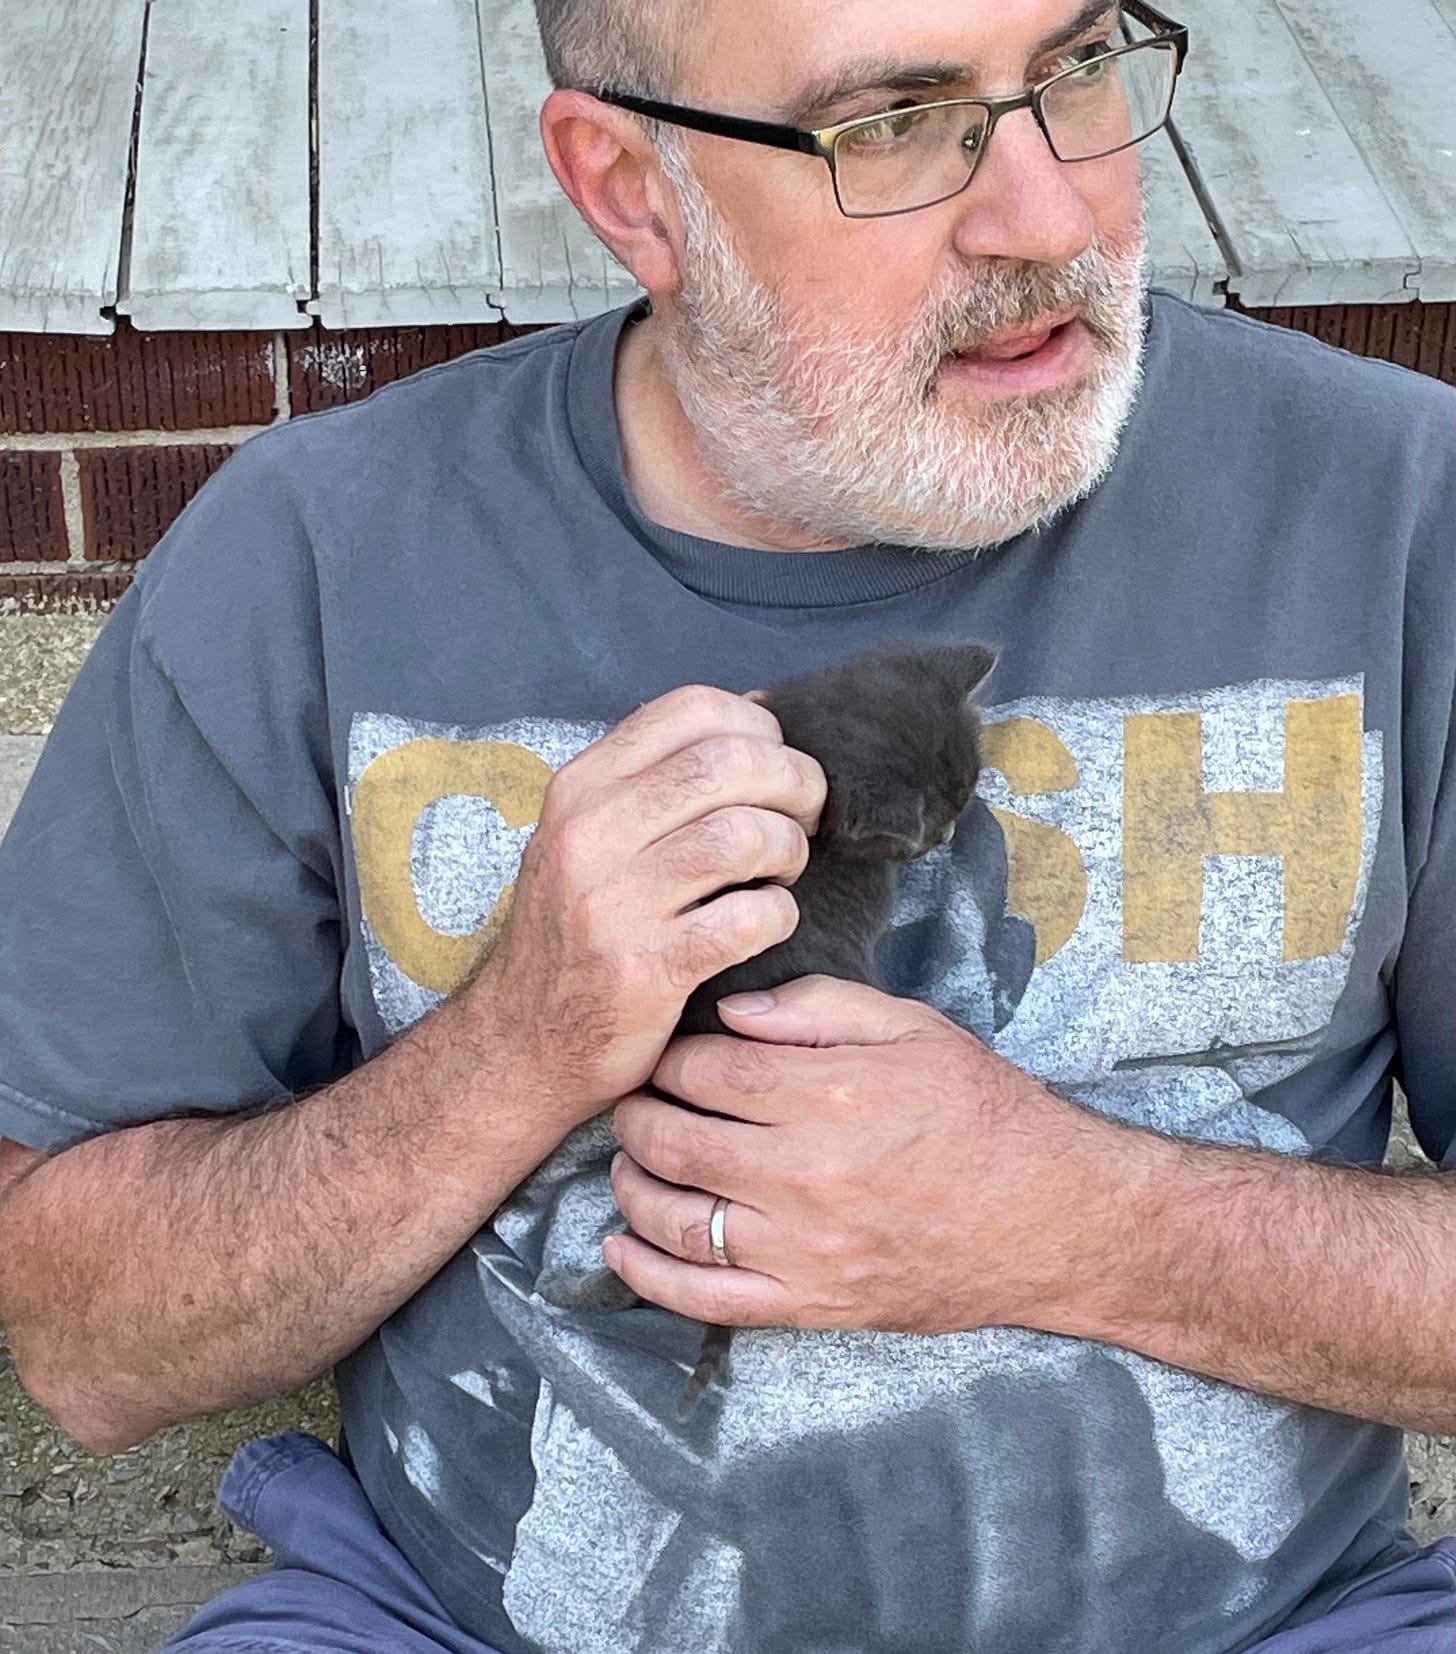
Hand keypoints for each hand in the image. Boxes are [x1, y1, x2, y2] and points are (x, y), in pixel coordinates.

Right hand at [474, 685, 826, 1123]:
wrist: (522, 1039)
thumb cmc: (577, 929)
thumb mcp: (589, 834)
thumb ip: (658, 776)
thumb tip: (760, 710)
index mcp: (582, 785)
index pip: (694, 707)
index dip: (761, 728)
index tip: (776, 765)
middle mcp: (590, 832)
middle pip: (732, 763)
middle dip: (796, 785)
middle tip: (805, 819)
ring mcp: (615, 902)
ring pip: (747, 836)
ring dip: (789, 852)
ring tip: (781, 874)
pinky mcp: (647, 968)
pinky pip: (751, 918)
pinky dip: (779, 917)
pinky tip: (766, 924)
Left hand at [605, 975, 1109, 1335]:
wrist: (1051, 1218)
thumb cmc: (984, 1112)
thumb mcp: (914, 1028)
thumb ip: (816, 1008)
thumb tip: (729, 1011)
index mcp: (831, 1096)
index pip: (704, 1071)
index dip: (670, 1059)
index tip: (667, 1056)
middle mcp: (807, 1175)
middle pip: (675, 1142)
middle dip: (637, 1115)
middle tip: (634, 1101)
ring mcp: (806, 1250)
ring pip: (677, 1220)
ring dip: (632, 1185)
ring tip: (629, 1160)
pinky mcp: (813, 1305)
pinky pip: (707, 1300)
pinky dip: (648, 1276)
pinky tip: (620, 1247)